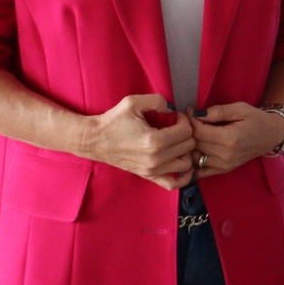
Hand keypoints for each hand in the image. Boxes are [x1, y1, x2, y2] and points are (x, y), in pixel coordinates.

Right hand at [81, 94, 195, 189]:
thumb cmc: (113, 121)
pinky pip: (174, 183)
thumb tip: (172, 110)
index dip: (183, 119)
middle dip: (186, 133)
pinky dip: (183, 175)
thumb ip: (158, 100)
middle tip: (174, 126)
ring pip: (187, 163)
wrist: (94, 140)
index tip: (173, 116)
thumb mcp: (133, 102)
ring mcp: (152, 170)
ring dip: (185, 150)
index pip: (186, 131)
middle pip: (189, 146)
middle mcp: (156, 159)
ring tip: (176, 141)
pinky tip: (179, 161)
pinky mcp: (148, 176)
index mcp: (154, 141)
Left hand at [188, 102, 283, 178]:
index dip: (190, 120)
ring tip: (191, 134)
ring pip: (194, 157)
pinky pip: (199, 171)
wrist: (271, 135)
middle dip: (188, 132)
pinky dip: (192, 163)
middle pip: (195, 144)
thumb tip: (195, 113)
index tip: (189, 111)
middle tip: (188, 121)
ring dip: (189, 146)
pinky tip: (191, 152)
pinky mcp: (223, 170)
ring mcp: (224, 165)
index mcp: (230, 138)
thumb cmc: (257, 119)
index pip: (199, 131)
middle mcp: (225, 155)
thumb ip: (217, 111)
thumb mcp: (240, 109)